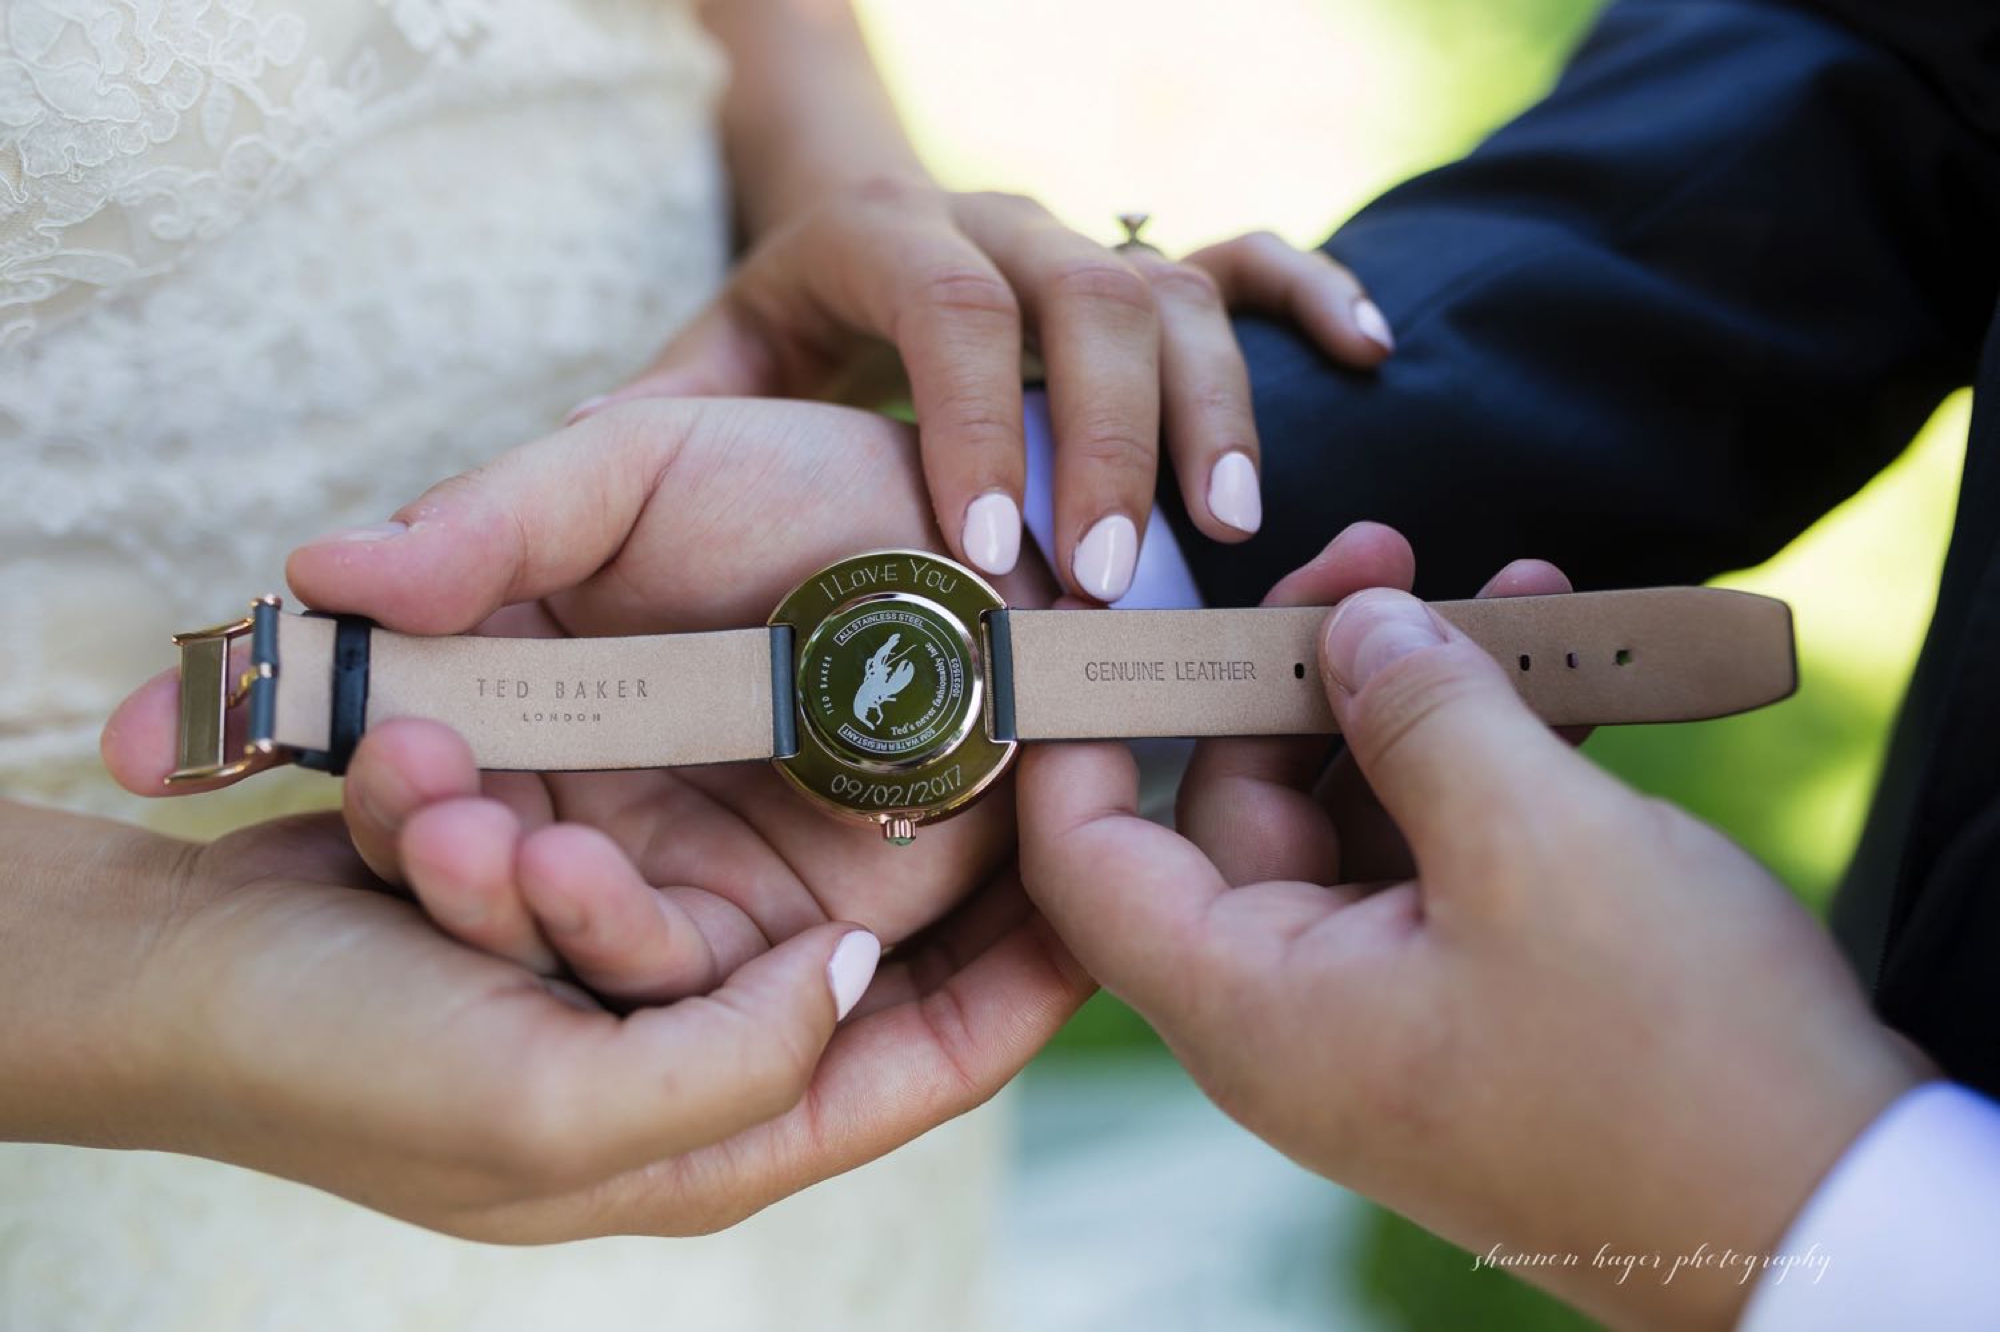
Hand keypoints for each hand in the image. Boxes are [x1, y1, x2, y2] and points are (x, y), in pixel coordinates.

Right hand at [0, 800, 1086, 1238]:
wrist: (157, 994)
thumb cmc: (341, 1074)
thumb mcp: (555, 1119)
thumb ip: (739, 1067)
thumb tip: (861, 977)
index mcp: (712, 1132)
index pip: (934, 1061)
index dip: (1039, 977)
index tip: (1122, 869)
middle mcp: (691, 1044)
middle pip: (849, 956)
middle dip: (839, 863)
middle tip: (879, 754)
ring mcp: (629, 959)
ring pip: (728, 865)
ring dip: (662, 816)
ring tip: (604, 765)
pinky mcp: (566, 877)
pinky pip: (631, 817)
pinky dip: (587, 790)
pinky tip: (517, 756)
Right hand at [106, 400, 1056, 1004]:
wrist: (978, 536)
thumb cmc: (807, 486)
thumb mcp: (630, 472)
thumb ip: (486, 522)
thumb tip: (319, 573)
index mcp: (532, 706)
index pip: (385, 753)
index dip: (287, 740)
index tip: (167, 734)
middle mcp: (591, 810)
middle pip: (461, 871)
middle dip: (406, 852)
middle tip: (385, 795)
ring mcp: (680, 876)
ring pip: (554, 935)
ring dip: (493, 903)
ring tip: (474, 836)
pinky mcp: (776, 926)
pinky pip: (680, 972)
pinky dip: (613, 938)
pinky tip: (570, 882)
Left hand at [571, 179, 1394, 599]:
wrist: (854, 232)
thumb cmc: (779, 337)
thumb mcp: (696, 377)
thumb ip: (628, 441)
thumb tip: (513, 512)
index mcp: (871, 239)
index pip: (938, 305)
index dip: (972, 417)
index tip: (988, 550)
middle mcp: (990, 224)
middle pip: (1081, 298)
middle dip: (1106, 436)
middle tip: (1109, 572)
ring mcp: (1080, 241)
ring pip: (1173, 290)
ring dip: (1213, 405)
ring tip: (1229, 530)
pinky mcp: (1145, 262)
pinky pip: (1250, 255)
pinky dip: (1312, 297)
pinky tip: (1367, 354)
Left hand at [1017, 524, 1923, 1329]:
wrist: (1826, 1214)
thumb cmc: (1673, 1060)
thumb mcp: (1537, 846)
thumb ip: (1422, 714)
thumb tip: (1356, 628)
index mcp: (1253, 1002)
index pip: (1089, 859)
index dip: (1078, 734)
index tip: (1109, 622)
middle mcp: (1295, 1007)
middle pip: (1236, 803)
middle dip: (1305, 668)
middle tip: (1381, 556)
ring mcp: (1388, 1002)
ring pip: (1359, 812)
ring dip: (1424, 696)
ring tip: (1508, 585)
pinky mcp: (1473, 991)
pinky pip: (1443, 849)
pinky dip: (1486, 758)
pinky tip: (1562, 667)